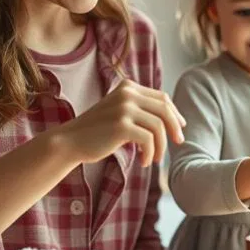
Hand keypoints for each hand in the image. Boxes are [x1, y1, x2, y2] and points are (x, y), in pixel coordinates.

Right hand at [49, 79, 185, 166]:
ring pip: (158, 127)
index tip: (179, 129)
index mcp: (128, 87)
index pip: (162, 98)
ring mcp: (124, 108)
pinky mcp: (121, 125)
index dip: (174, 114)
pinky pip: (148, 140)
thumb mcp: (120, 112)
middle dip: (174, 128)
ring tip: (154, 158)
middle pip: (164, 110)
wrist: (70, 141)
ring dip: (160, 146)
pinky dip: (150, 153)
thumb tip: (174, 119)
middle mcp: (127, 93)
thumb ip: (140, 109)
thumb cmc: (97, 131)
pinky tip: (143, 162)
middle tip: (178, 142)